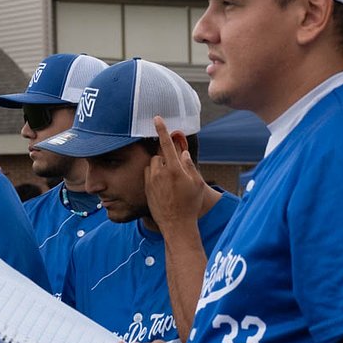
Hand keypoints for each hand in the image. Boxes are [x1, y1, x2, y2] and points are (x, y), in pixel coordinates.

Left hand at [145, 116, 207, 230]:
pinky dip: (154, 176)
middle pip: (159, 155)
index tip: (157, 118)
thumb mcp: (196, 184)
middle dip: (166, 158)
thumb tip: (183, 154)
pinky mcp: (146, 189)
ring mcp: (151, 181)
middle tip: (175, 170)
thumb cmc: (190, 204)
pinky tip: (162, 187)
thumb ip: (190, 166)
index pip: (166, 144)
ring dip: (159, 167)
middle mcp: (160, 173)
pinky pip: (148, 175)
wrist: (176, 225)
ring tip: (169, 181)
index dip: (162, 130)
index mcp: (174, 169)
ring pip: (153, 165)